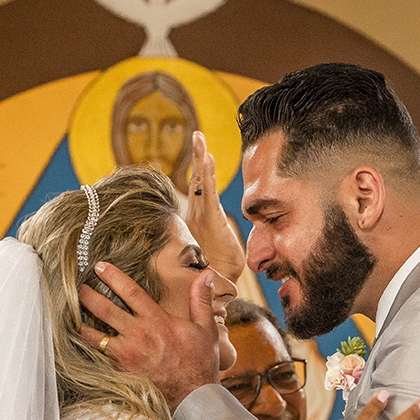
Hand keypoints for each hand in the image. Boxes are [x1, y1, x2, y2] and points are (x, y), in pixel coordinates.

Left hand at [79, 265, 219, 409]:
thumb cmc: (199, 362)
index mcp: (157, 320)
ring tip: (70, 313)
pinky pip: (99, 357)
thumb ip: (201, 299)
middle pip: (105, 310)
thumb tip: (205, 274)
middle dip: (88, 296)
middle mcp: (138, 335)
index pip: (130, 291)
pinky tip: (80, 342)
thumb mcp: (205, 328)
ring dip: (81, 322)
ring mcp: (127, 355)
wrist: (193, 397)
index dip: (113, 276)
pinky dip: (88, 348)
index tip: (100, 267)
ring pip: (95, 335)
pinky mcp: (121, 371)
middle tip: (77, 286)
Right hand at [185, 131, 243, 283]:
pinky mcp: (209, 220)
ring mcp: (202, 216)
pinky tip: (207, 158)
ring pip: (201, 182)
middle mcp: (198, 213)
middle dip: (197, 157)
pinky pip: (208, 193)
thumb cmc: (220, 268)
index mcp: (201, 216)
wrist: (220, 283)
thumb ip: (219, 236)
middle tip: (197, 135)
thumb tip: (220, 235)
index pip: (200, 188)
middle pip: (197, 179)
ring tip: (199, 138)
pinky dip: (206, 175)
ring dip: (200, 159)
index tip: (202, 150)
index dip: (200, 169)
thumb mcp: (222, 245)